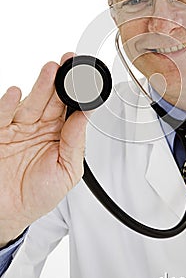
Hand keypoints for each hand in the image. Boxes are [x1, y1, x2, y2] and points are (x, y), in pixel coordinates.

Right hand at [0, 53, 87, 246]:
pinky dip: (8, 103)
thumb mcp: (67, 171)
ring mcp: (19, 128)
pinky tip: (16, 93)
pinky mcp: (1, 133)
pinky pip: (4, 116)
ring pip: (32, 102)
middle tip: (68, 64)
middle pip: (52, 99)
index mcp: (59, 134)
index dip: (77, 91)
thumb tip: (86, 116)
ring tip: (51, 71)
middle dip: (60, 81)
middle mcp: (40, 127)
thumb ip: (76, 142)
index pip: (69, 107)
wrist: (9, 213)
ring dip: (41, 85)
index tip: (84, 77)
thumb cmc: (38, 195)